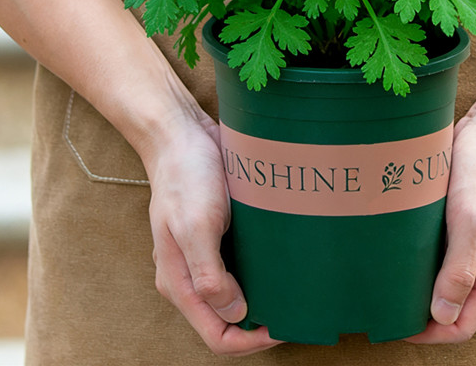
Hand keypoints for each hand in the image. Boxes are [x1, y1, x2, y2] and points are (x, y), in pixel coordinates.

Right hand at [145, 115, 282, 355]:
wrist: (181, 134)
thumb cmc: (186, 177)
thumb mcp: (196, 226)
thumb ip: (209, 274)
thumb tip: (235, 314)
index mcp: (180, 282)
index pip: (215, 335)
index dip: (248, 341)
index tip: (282, 325)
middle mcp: (191, 274)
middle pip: (227, 318)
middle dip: (259, 322)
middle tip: (295, 307)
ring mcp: (204, 254)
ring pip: (237, 292)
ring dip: (262, 295)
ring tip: (294, 286)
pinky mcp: (219, 233)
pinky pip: (241, 263)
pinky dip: (261, 268)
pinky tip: (283, 257)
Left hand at [406, 105, 475, 343]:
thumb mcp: (472, 217)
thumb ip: (461, 268)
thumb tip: (443, 315)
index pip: (462, 325)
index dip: (429, 334)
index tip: (393, 324)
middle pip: (455, 307)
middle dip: (421, 314)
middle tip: (383, 304)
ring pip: (449, 281)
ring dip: (422, 287)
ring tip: (387, 280)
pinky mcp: (468, 221)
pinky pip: (446, 254)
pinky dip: (424, 261)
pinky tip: (400, 250)